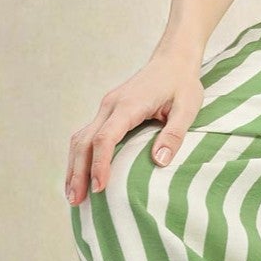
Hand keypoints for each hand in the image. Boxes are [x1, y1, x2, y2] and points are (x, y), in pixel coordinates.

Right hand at [67, 49, 205, 204]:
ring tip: (73, 195)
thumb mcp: (187, 108)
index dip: (99, 164)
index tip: (99, 187)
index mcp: (128, 105)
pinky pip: (87, 135)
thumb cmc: (182, 84)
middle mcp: (110, 106)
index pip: (105, 138)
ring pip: (80, 138)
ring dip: (74, 166)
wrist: (173, 59)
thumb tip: (159, 161)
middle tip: (75, 201)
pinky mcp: (107, 112)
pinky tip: (81, 175)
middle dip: (77, 172)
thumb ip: (174, 134)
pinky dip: (80, 156)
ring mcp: (106, 108)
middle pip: (84, 141)